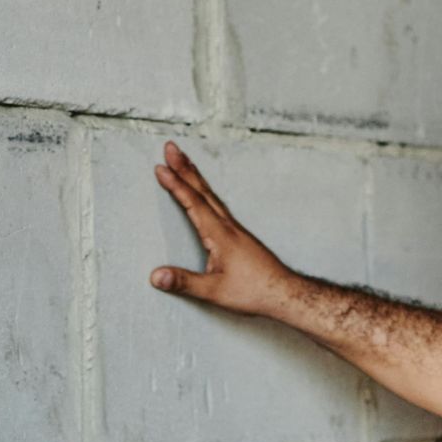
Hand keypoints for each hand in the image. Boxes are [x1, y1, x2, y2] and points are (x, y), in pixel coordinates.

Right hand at [151, 142, 294, 316]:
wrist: (285, 293)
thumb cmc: (254, 292)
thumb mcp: (214, 291)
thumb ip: (184, 282)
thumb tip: (156, 276)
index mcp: (220, 235)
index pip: (194, 204)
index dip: (175, 185)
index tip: (160, 167)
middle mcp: (228, 226)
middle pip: (203, 191)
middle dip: (184, 168)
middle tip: (170, 148)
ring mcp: (236, 229)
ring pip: (211, 196)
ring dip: (195, 177)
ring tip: (184, 162)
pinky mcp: (239, 236)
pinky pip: (218, 206)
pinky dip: (206, 193)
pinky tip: (205, 194)